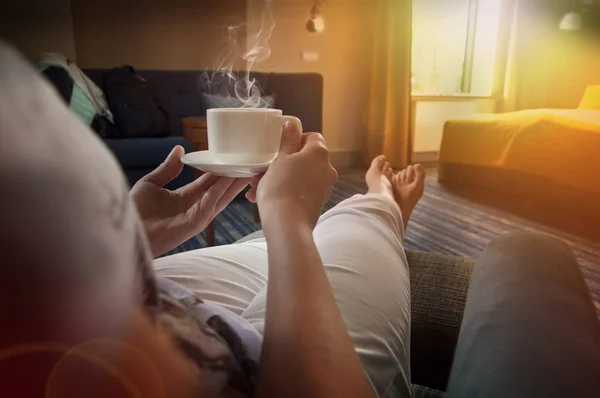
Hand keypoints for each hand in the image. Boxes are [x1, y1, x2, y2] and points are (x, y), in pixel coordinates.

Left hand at [131, 146, 249, 256]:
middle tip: (250, 162)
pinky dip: (221, 190)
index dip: (221, 169)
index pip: (209, 181)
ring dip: (234, 183)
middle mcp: (195, 206)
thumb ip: (168, 168)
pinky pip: (211, 203)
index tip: (233, 158)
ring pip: (221, 196)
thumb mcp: (151, 182)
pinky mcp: (196, 223)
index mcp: (185, 196)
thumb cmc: (135, 210)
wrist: (127, 230)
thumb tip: (180, 149)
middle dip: (235, 176)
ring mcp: (198, 215)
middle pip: (221, 189)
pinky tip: (229, 178)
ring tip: (248, 168)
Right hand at [246, 122, 337, 228]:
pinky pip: (300, 191)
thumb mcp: (280, 159)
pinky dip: (286, 191)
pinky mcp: (317, 203)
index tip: (280, 146)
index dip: (295, 139)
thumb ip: (288, 141)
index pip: (312, 137)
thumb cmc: (282, 188)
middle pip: (305, 159)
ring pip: (300, 176)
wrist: (287, 224)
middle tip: (264, 168)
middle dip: (283, 162)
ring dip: (280, 178)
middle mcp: (327, 169)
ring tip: (257, 186)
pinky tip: (264, 197)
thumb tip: (292, 125)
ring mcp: (324, 188)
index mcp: (319, 153)